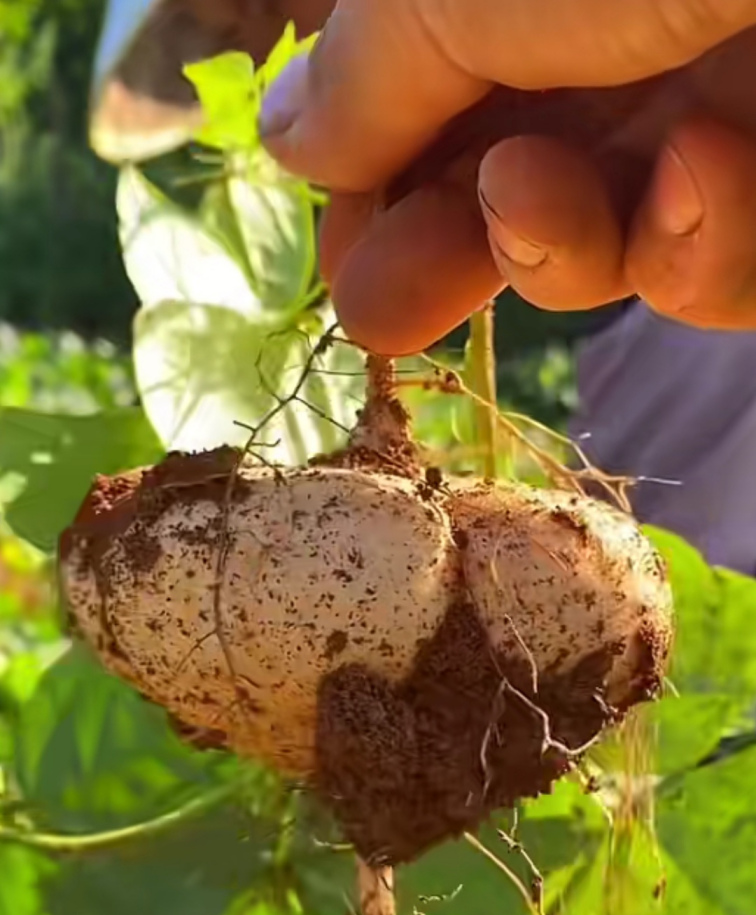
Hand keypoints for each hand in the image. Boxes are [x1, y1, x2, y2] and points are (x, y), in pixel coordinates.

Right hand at [259, 0, 755, 353]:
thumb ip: (372, 70)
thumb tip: (285, 137)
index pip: (429, 95)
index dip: (375, 187)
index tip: (340, 260)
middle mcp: (621, 25)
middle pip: (511, 180)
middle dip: (446, 253)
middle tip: (381, 316)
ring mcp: (718, 100)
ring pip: (612, 242)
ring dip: (559, 246)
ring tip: (538, 193)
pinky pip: (722, 267)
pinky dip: (698, 249)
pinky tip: (698, 183)